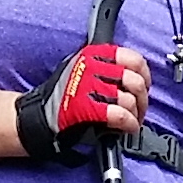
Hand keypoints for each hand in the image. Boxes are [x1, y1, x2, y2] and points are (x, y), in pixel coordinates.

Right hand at [14, 35, 150, 161]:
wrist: (37, 117)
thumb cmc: (60, 96)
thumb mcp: (81, 69)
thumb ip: (104, 67)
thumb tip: (133, 75)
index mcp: (92, 54)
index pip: (131, 58)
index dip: (144, 74)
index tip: (145, 86)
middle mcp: (92, 67)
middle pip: (134, 80)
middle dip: (142, 99)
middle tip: (139, 110)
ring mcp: (89, 87)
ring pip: (129, 99)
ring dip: (136, 115)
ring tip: (132, 122)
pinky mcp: (87, 108)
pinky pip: (120, 115)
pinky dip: (129, 124)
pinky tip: (128, 128)